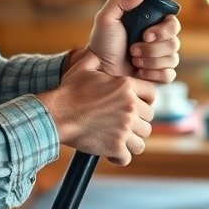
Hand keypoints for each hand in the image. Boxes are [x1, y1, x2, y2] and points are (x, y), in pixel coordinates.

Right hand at [39, 50, 155, 165]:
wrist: (56, 116)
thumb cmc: (68, 91)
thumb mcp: (83, 68)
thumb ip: (95, 58)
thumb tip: (97, 52)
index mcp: (126, 86)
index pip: (152, 94)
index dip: (145, 99)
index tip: (136, 104)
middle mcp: (130, 107)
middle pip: (149, 118)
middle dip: (138, 121)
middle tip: (123, 123)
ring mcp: (124, 128)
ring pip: (141, 140)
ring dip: (132, 140)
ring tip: (119, 138)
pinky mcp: (116, 147)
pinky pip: (128, 156)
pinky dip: (120, 156)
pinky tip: (111, 152)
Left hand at [85, 0, 181, 81]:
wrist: (99, 68)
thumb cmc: (102, 42)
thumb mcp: (106, 18)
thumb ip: (120, 0)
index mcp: (153, 24)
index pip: (173, 23)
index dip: (164, 30)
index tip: (146, 35)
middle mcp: (160, 40)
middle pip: (175, 43)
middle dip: (153, 49)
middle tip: (132, 50)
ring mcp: (161, 58)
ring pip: (173, 59)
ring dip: (150, 61)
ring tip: (133, 60)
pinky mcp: (160, 74)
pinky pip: (169, 75)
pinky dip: (154, 74)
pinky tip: (139, 72)